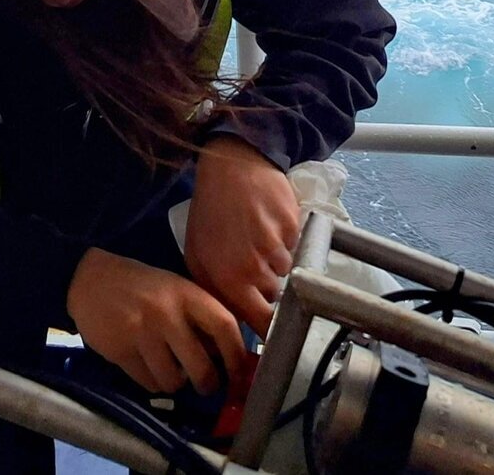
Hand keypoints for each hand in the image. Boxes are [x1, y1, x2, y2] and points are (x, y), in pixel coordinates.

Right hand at [67, 248, 244, 394]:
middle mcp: (167, 314)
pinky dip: (153, 383)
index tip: (239, 373)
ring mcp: (142, 334)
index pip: (224, 326)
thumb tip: (226, 354)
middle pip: (201, 365)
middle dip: (208, 384)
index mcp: (186, 294)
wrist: (90, 279)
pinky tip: (151, 369)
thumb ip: (199, 316)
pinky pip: (147, 382)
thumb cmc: (141, 286)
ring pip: (173, 380)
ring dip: (176, 384)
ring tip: (173, 373)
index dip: (237, 355)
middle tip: (207, 386)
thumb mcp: (175, 289)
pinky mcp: (120, 352)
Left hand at [185, 136, 299, 336]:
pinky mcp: (294, 226)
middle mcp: (255, 267)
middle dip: (266, 287)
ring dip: (275, 261)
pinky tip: (269, 222)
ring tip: (257, 237)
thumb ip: (215, 293)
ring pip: (286, 271)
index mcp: (228, 280)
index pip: (261, 323)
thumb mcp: (198, 255)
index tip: (268, 328)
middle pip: (275, 296)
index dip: (268, 328)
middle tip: (252, 263)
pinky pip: (295, 246)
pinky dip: (286, 240)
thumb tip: (235, 324)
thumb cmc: (210, 213)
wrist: (232, 166)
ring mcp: (277, 245)